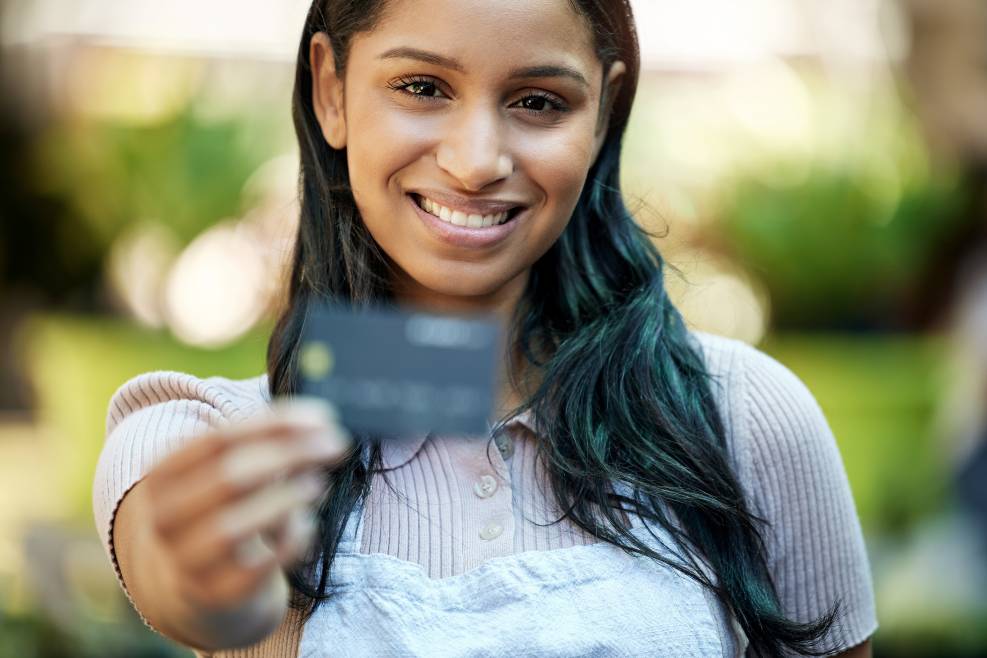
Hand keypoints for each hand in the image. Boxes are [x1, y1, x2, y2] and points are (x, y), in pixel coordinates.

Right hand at [138, 396, 350, 615]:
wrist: (209, 586)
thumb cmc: (233, 510)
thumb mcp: (240, 470)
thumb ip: (274, 442)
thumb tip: (323, 424)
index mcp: (165, 475)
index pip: (219, 440)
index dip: (275, 426)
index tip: (324, 419)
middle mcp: (166, 518)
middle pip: (229, 478)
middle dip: (290, 456)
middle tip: (337, 446)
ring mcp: (187, 560)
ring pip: (235, 526)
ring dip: (287, 498)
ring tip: (319, 484)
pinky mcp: (217, 594)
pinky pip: (260, 565)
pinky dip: (292, 539)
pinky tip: (306, 524)